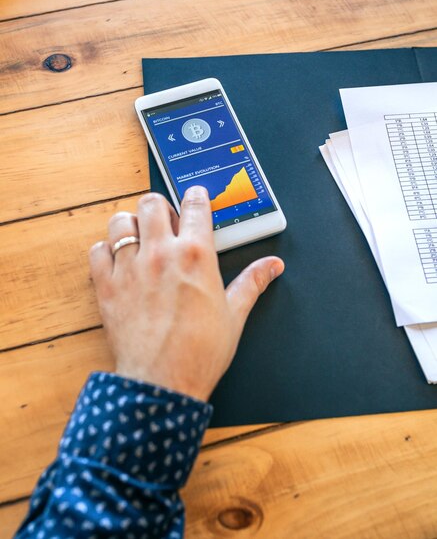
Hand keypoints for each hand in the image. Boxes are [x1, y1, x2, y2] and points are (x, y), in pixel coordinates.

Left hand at [89, 187, 283, 400]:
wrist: (163, 384)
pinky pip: (97, 251)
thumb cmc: (200, 352)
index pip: (195, 205)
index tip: (196, 198)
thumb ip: (252, 282)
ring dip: (131, 224)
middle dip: (160, 207)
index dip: (196, 197)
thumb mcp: (234, 314)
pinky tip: (119, 262)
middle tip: (166, 223)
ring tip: (140, 239)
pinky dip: (106, 251)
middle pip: (151, 203)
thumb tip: (272, 266)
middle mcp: (161, 254)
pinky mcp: (106, 286)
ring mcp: (130, 268)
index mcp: (196, 256)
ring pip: (121, 221)